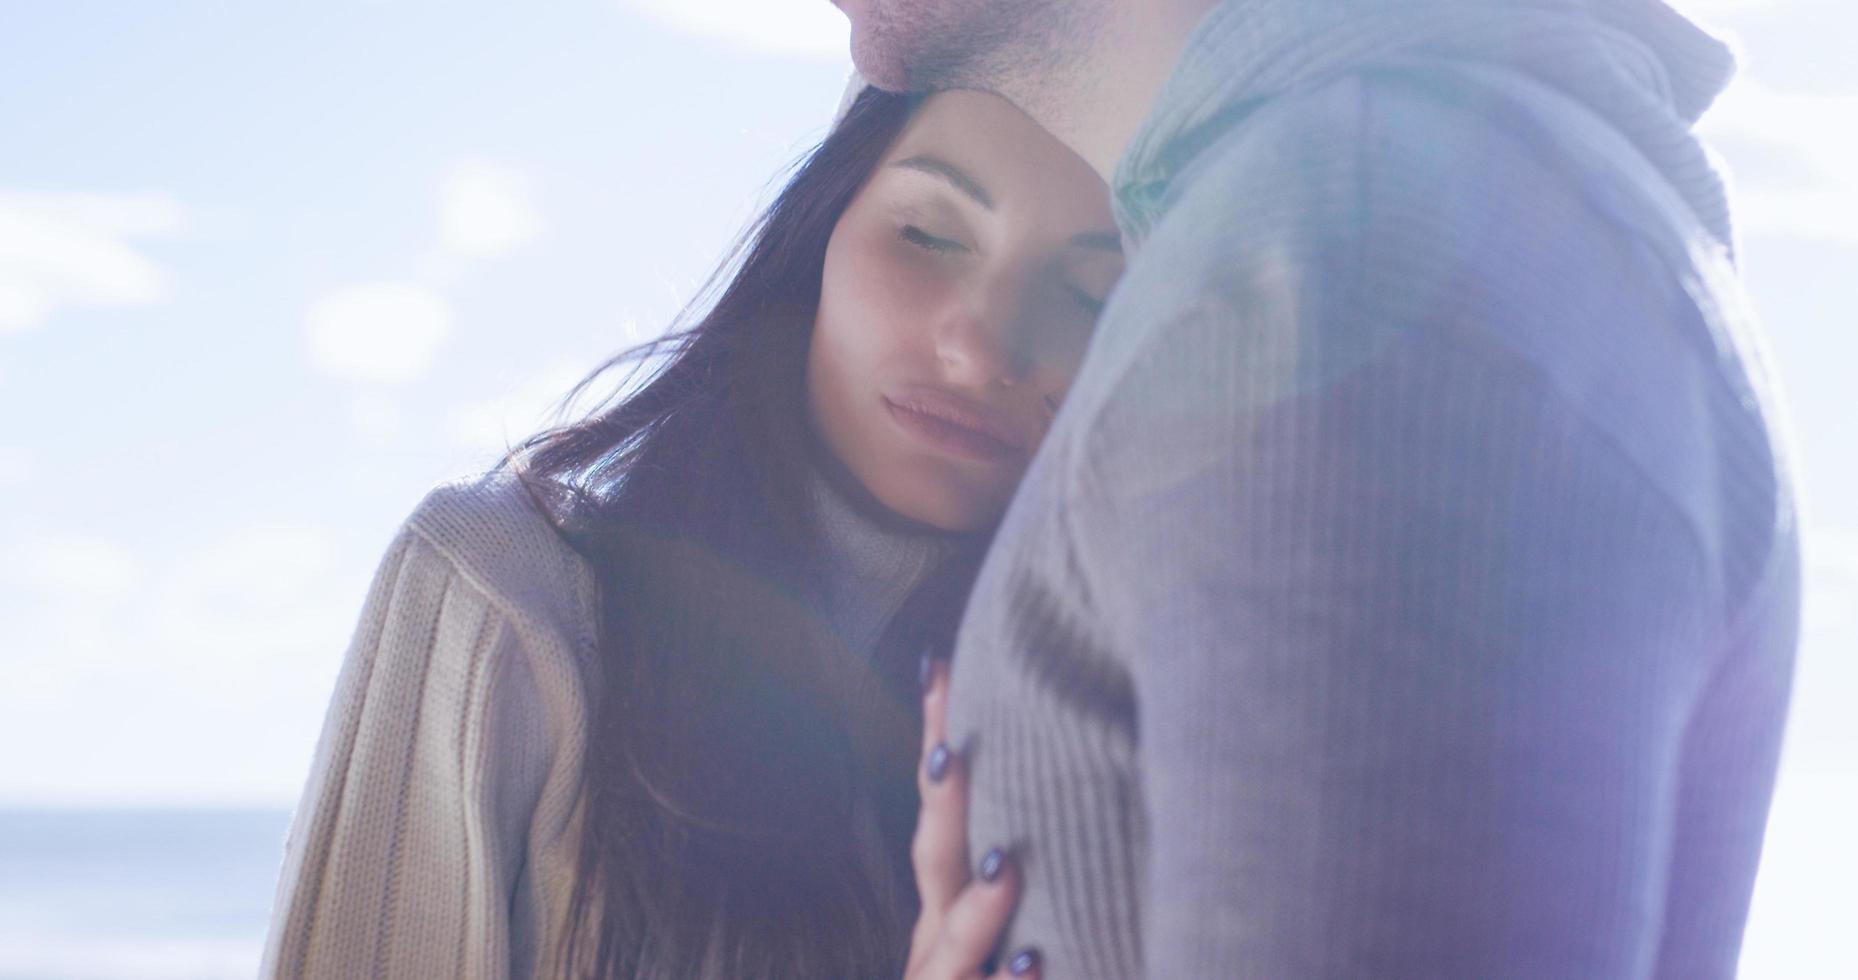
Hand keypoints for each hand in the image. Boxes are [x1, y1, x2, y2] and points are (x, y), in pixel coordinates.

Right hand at [902, 655, 1041, 978]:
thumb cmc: (1034, 973)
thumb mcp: (1028, 926)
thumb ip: (1036, 871)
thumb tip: (1096, 781)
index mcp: (955, 912)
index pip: (946, 815)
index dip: (937, 740)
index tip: (940, 667)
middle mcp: (940, 949)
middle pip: (935, 861)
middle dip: (943, 797)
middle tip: (953, 732)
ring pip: (950, 950)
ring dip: (976, 910)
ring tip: (1007, 863)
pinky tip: (1035, 965)